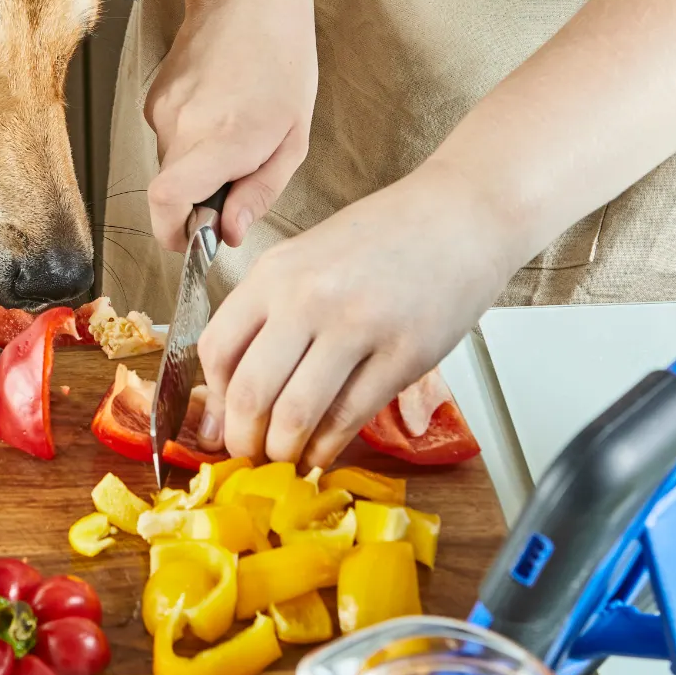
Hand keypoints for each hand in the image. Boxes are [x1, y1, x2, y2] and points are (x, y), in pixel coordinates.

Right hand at [145, 0, 315, 250]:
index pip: (166, 201)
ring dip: (199, 164)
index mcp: (224, 140)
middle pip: (172, 192)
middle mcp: (184, 126)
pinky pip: (169, 137)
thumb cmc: (283, 62)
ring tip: (236, 127)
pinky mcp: (154, 98)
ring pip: (173, 164)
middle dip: (199, 199)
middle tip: (238, 175)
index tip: (189, 242)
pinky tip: (219, 106)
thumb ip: (259, 193)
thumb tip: (227, 233)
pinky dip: (191, 138)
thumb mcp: (293, 139)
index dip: (171, 233)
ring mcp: (163, 110)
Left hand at [194, 161, 516, 465]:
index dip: (215, 399)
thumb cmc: (384, 236)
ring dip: (284, 451)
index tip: (224, 419)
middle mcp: (308, 297)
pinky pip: (350, 416)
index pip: (217, 349)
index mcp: (275, 272)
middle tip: (250, 456)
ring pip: (296, 414)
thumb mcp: (307, 258)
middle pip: (251, 392)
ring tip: (286, 460)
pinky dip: (328, 447)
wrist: (460, 214)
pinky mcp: (406, 353)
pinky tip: (323, 453)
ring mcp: (358, 325)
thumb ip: (267, 312)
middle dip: (243, 439)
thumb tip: (232, 386)